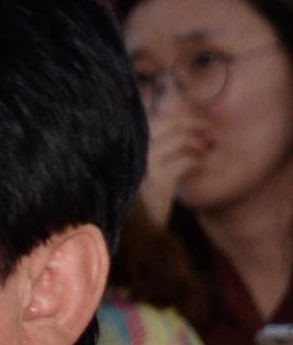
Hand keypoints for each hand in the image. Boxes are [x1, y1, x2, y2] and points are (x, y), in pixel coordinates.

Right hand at [138, 92, 209, 226]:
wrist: (139, 228)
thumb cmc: (147, 194)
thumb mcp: (151, 165)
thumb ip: (162, 142)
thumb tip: (183, 116)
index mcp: (132, 145)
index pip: (160, 117)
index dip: (185, 115)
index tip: (202, 122)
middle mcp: (135, 152)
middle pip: (171, 122)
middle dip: (196, 124)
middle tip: (211, 134)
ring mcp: (144, 166)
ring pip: (180, 139)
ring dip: (199, 144)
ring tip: (204, 153)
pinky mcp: (157, 182)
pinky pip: (185, 161)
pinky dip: (196, 162)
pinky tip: (198, 168)